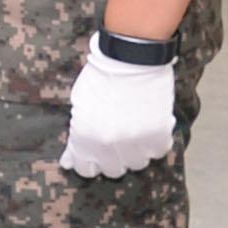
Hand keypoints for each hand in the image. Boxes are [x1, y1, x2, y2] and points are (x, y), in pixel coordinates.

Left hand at [60, 44, 177, 177]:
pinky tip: (148, 128)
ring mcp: (136, 142)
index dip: (88, 161)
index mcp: (85, 136)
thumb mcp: (79, 104)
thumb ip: (77, 133)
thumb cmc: (102, 75)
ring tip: (132, 131)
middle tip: (114, 141)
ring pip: (137, 164)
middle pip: (113, 170)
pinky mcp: (158, 134)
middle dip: (111, 158)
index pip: (85, 169)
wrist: (131, 57)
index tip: (91, 156)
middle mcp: (110, 144)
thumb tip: (69, 159)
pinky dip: (154, 143)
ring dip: (134, 152)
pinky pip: (157, 151)